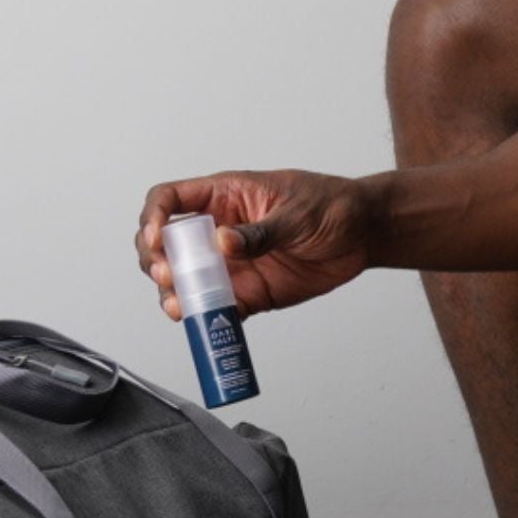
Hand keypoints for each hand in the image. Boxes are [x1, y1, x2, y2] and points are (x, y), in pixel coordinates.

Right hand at [134, 169, 374, 318]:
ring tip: (180, 306)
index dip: (153, 217)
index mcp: (225, 196)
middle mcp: (219, 231)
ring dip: (174, 295)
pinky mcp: (248, 292)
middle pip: (166, 244)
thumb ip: (260, 231)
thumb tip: (223, 243)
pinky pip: (216, 308)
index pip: (170, 199)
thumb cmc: (331, 206)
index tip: (155, 239)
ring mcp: (231, 264)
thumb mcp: (296, 211)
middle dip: (155, 262)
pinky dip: (205, 318)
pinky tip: (205, 321)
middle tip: (168, 277)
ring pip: (184, 281)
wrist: (364, 235)